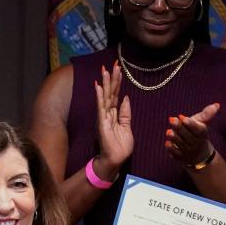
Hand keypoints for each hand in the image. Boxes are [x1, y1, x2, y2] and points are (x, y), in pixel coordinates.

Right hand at [93, 62, 132, 180]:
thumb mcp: (127, 127)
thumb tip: (126, 97)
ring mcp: (104, 117)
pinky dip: (100, 96)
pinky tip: (98, 86)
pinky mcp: (102, 123)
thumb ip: (126, 113)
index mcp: (115, 114)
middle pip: (111, 92)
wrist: (115, 160)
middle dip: (112, 78)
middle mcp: (108, 113)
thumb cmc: (120, 146)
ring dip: (106, 83)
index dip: (118, 82)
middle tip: (114, 64)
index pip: (116, 95)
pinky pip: (101, 107)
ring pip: (106, 96)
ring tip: (106, 70)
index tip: (119, 69)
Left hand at [165, 103, 219, 165]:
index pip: (198, 129)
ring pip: (182, 145)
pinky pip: (176, 154)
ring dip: (175, 138)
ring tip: (168, 132)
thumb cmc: (197, 133)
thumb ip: (207, 114)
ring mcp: (189, 152)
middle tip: (172, 120)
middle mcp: (197, 144)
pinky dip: (172, 149)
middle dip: (180, 128)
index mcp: (202, 134)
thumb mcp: (202, 123)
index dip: (191, 124)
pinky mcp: (181, 158)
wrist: (199, 155)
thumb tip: (217, 104)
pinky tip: (167, 143)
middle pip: (188, 136)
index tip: (182, 117)